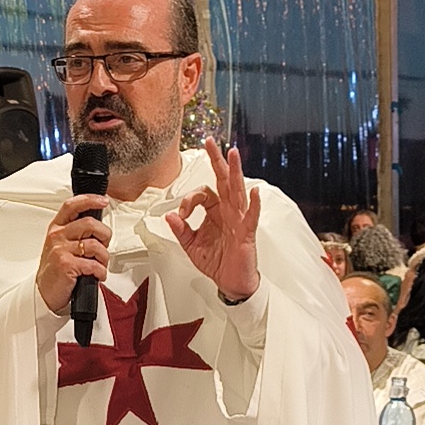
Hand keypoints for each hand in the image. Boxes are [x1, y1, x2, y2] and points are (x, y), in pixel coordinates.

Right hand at [36, 194, 110, 314]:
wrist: (44, 293)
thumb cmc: (55, 269)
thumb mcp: (60, 245)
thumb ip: (74, 232)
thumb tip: (97, 227)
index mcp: (57, 228)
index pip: (72, 205)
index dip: (90, 200)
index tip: (103, 201)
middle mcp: (57, 236)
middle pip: (90, 223)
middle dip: (105, 235)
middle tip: (104, 245)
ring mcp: (61, 250)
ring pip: (95, 246)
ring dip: (104, 258)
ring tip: (100, 265)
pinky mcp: (66, 265)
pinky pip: (94, 264)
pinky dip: (101, 272)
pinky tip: (98, 275)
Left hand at [165, 138, 260, 302]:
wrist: (231, 283)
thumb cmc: (217, 262)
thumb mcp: (191, 246)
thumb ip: (180, 230)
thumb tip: (169, 215)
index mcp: (216, 211)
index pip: (203, 194)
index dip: (188, 200)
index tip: (180, 215)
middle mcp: (228, 211)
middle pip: (223, 180)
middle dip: (216, 160)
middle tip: (211, 141)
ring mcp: (239, 220)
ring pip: (237, 191)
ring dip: (235, 172)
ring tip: (233, 154)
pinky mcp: (247, 233)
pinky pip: (251, 216)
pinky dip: (254, 204)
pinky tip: (255, 192)